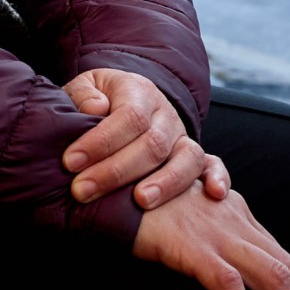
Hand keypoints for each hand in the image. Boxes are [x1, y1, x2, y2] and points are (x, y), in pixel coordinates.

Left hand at [62, 67, 229, 211]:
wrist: (124, 100)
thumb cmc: (97, 100)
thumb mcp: (83, 88)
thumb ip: (83, 95)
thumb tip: (96, 110)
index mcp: (139, 91)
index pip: (128, 116)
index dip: (100, 142)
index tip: (71, 162)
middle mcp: (166, 114)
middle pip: (152, 144)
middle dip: (116, 171)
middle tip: (83, 190)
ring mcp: (183, 136)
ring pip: (187, 158)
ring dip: (165, 183)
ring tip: (140, 202)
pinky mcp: (196, 156)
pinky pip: (215, 164)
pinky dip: (218, 177)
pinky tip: (214, 195)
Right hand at [132, 179, 289, 289]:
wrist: (107, 183)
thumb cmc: (140, 204)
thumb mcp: (188, 217)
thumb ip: (212, 239)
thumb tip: (226, 284)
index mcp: (238, 215)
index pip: (288, 261)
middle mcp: (236, 220)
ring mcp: (216, 231)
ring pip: (276, 278)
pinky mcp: (192, 244)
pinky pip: (229, 283)